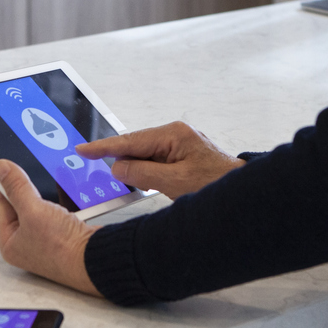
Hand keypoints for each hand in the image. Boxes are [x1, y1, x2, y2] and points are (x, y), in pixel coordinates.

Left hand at [0, 160, 100, 295]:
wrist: (96, 259)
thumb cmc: (63, 249)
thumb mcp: (33, 211)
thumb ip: (16, 187)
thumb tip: (1, 169)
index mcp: (10, 241)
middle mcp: (26, 242)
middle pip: (17, 204)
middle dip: (19, 185)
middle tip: (17, 164)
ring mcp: (46, 238)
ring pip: (38, 205)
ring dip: (41, 190)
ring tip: (39, 175)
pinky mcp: (63, 233)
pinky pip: (55, 208)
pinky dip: (58, 197)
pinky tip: (60, 187)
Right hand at [77, 121, 244, 199]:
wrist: (244, 193)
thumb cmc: (216, 185)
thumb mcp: (174, 183)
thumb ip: (142, 173)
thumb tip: (118, 167)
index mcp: (173, 135)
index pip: (129, 141)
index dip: (103, 147)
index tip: (82, 149)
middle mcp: (175, 134)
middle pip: (135, 146)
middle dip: (121, 161)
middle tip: (103, 168)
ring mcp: (179, 143)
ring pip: (144, 155)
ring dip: (137, 170)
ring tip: (140, 183)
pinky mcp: (182, 155)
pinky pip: (155, 161)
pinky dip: (147, 172)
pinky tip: (149, 183)